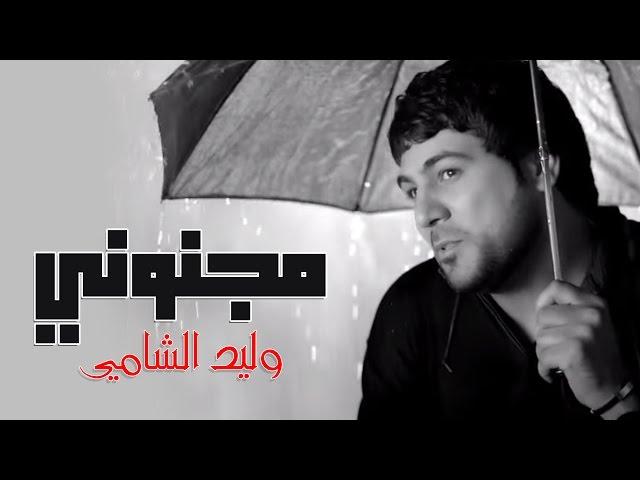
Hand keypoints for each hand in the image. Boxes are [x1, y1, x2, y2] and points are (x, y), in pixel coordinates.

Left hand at [535, 280, 631, 415]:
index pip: (557, 287)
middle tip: (560, 347)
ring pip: (540, 337)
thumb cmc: (595, 356)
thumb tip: (540, 305)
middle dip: (545, 334)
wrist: (612, 388)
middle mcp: (591, 314)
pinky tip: (558, 370)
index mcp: (595, 303)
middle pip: (542, 315)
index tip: (546, 318)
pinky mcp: (574, 350)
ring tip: (562, 359)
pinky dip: (545, 367)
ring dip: (545, 353)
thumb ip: (569, 310)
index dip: (543, 301)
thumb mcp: (589, 325)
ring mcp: (584, 332)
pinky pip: (542, 355)